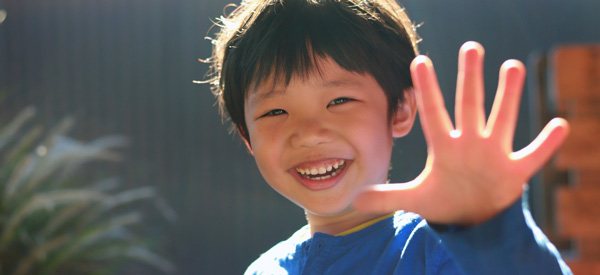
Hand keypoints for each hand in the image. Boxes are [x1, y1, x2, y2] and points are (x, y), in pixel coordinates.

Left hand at [353, 41, 568, 224]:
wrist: (473, 219)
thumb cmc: (444, 201)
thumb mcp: (415, 200)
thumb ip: (388, 197)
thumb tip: (354, 199)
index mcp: (444, 148)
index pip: (433, 113)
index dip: (427, 89)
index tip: (419, 60)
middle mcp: (470, 144)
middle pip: (469, 105)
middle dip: (470, 78)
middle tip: (471, 47)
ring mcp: (493, 155)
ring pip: (502, 120)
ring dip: (508, 96)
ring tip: (512, 65)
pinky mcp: (514, 172)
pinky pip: (533, 155)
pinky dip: (547, 143)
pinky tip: (559, 124)